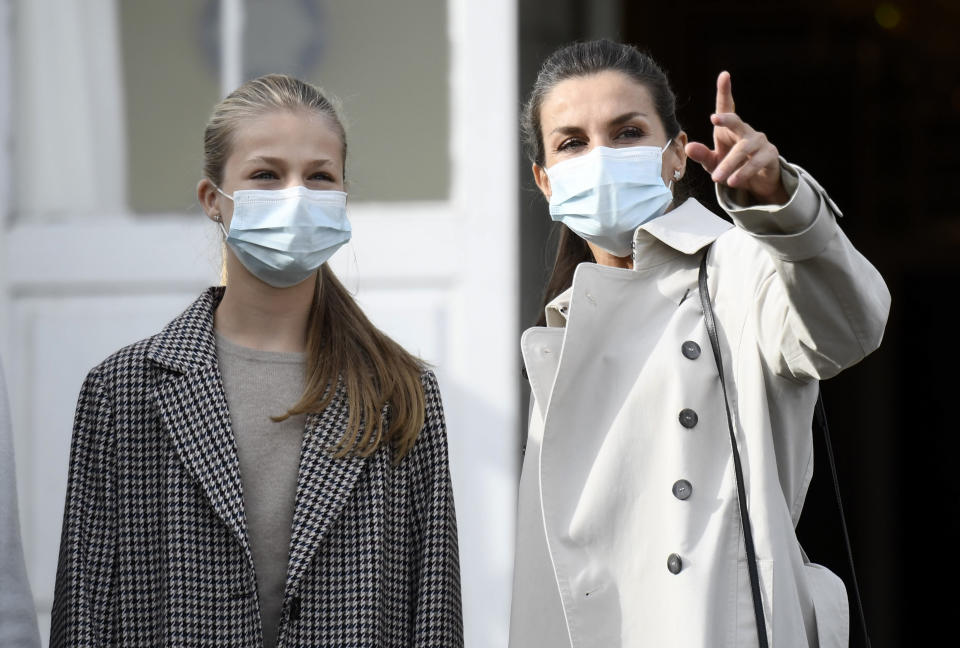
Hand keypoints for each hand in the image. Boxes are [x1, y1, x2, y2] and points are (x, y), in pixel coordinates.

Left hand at [685, 71, 787, 204]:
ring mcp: (759, 142)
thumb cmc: (731, 166)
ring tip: (718, 178)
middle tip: (714, 119)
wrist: (755, 182)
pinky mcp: (770, 155)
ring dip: (730, 163)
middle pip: (736, 121)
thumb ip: (702, 155)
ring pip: (744, 148)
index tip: (724, 75)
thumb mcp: (713, 163)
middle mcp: (745, 131)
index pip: (727, 107)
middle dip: (726, 119)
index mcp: (729, 129)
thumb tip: (688, 147)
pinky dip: (744, 172)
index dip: (725, 91)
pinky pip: (757, 161)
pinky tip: (734, 181)